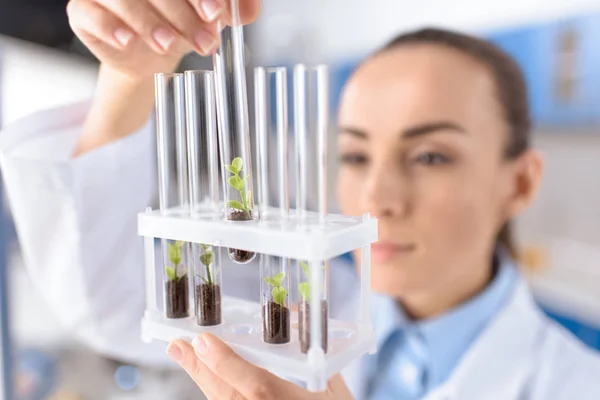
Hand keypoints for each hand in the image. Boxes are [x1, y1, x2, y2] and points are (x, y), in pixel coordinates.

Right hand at [66, 0, 261, 80]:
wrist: (150, 59)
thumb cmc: (180, 27)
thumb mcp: (211, 19)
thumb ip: (233, 10)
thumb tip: (250, 10)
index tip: (215, 14)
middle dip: (182, 14)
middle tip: (204, 42)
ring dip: (149, 22)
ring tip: (169, 45)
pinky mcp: (83, 10)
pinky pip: (88, 13)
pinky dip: (110, 27)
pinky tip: (128, 42)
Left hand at [167, 333, 353, 399]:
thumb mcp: (338, 393)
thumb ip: (320, 359)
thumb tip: (296, 315)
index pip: (256, 386)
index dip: (226, 363)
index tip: (202, 340)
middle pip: (227, 395)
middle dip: (199, 368)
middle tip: (177, 345)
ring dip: (203, 379)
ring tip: (184, 355)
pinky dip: (218, 392)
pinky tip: (209, 379)